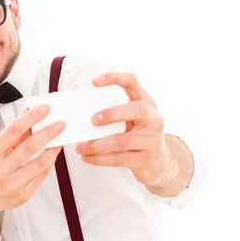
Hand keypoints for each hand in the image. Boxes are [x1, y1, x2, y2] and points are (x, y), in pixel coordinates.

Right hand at [0, 105, 64, 211]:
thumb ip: (15, 134)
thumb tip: (31, 116)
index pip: (13, 130)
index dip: (31, 118)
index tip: (44, 109)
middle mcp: (0, 170)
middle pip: (29, 147)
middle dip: (48, 133)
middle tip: (61, 124)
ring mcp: (12, 184)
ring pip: (40, 163)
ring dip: (53, 149)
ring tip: (60, 140)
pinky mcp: (23, 195)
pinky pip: (42, 176)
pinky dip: (49, 163)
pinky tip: (52, 155)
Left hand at [75, 72, 173, 186]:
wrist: (159, 163)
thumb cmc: (137, 135)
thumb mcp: (131, 119)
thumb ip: (115, 111)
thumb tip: (80, 111)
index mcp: (147, 103)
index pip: (133, 82)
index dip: (114, 78)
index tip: (94, 82)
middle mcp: (154, 119)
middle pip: (136, 109)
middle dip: (112, 113)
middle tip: (92, 120)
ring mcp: (153, 140)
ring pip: (123, 140)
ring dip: (97, 144)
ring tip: (80, 147)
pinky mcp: (146, 159)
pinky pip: (119, 159)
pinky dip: (99, 159)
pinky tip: (86, 157)